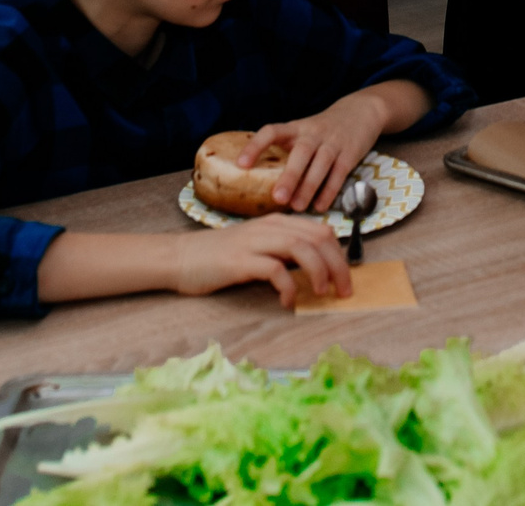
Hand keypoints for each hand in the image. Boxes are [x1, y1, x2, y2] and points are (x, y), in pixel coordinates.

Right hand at [162, 214, 347, 306]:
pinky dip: (288, 287)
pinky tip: (288, 302)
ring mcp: (255, 242)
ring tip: (321, 294)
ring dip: (319, 273)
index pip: (322, 231)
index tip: (345, 279)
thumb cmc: (219, 257)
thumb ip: (284, 251)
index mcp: (277, 223)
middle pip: (319, 238)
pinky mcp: (240, 260)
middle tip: (344, 291)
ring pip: (302, 248)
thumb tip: (316, 268)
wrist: (179, 258)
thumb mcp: (258, 248)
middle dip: (338, 265)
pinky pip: (275, 270)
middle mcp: (270, 228)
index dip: (340, 255)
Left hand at [239, 94, 391, 213]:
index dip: (256, 146)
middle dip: (290, 176)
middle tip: (278, 197)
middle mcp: (313, 133)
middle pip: (301, 152)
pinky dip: (330, 191)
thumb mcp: (303, 131)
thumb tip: (260, 183)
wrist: (361, 111)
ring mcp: (333, 142)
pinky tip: (320, 206)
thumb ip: (287, 150)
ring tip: (298, 207)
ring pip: (321, 164)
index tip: (241, 164)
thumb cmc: (323, 129)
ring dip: (309, 186)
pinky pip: (340, 173)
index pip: (272, 131)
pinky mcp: (350, 153)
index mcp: (296, 128)